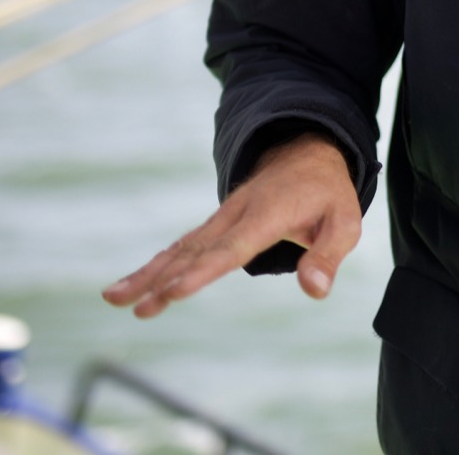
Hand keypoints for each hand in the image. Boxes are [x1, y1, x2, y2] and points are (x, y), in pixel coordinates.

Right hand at [102, 132, 360, 318]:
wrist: (307, 152)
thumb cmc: (328, 194)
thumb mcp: (345, 222)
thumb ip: (328, 256)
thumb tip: (314, 290)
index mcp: (270, 214)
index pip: (232, 248)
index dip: (203, 271)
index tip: (174, 293)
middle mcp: (237, 214)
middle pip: (195, 250)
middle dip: (162, 279)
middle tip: (133, 305)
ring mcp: (222, 217)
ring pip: (180, 247)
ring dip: (147, 273)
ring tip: (114, 298)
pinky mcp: (215, 224)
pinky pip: (182, 245)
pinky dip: (156, 264)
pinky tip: (130, 286)